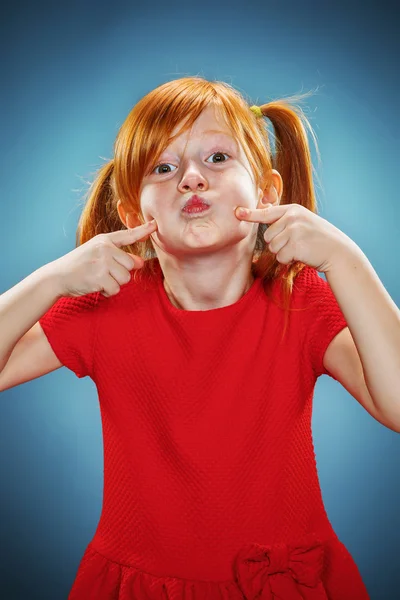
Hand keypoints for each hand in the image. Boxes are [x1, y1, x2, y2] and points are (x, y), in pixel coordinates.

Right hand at [52, 220, 157, 297]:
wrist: (57, 276)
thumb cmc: (79, 266)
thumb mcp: (97, 254)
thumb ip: (119, 256)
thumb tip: (141, 263)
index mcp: (104, 240)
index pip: (128, 235)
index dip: (143, 230)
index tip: (155, 225)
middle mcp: (105, 248)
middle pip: (131, 265)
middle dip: (121, 274)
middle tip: (104, 273)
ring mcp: (102, 262)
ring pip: (125, 278)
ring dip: (114, 284)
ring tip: (98, 279)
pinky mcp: (99, 277)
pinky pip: (115, 289)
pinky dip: (107, 292)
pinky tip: (95, 286)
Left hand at [235, 203, 355, 272]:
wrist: (338, 251)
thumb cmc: (319, 239)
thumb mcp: (303, 222)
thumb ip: (285, 221)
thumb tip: (264, 222)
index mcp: (293, 210)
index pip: (267, 213)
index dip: (250, 214)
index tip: (237, 212)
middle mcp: (292, 217)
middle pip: (267, 236)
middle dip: (278, 244)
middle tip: (296, 244)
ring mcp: (294, 230)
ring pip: (273, 248)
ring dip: (283, 253)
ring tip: (301, 249)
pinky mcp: (296, 245)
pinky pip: (280, 257)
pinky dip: (288, 261)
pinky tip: (302, 256)